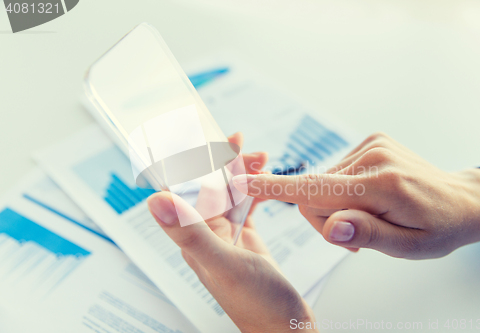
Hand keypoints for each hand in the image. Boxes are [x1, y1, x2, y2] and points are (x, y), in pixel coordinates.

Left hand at [147, 133, 316, 332]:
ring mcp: (227, 235)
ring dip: (242, 172)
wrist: (286, 328)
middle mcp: (207, 233)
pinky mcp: (246, 238)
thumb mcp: (223, 264)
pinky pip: (246, 205)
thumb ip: (189, 233)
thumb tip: (154, 199)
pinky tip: (264, 181)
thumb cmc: (257, 305)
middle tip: (239, 141)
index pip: (181, 189)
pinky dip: (255, 189)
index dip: (185, 160)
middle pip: (207, 185)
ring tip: (261, 157)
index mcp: (194, 237)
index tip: (195, 136)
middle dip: (222, 160)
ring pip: (229, 192)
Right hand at [232, 132, 479, 258]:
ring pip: (322, 183)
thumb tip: (331, 227)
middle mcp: (373, 158)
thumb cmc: (438, 228)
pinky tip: (368, 199)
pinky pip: (336, 172)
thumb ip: (368, 234)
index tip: (241, 181)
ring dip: (335, 205)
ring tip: (367, 217)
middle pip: (314, 192)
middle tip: (356, 236)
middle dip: (324, 218)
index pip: (316, 189)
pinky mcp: (371, 141)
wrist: (461, 200)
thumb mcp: (409, 247)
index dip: (274, 188)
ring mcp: (372, 145)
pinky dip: (343, 190)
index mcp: (382, 185)